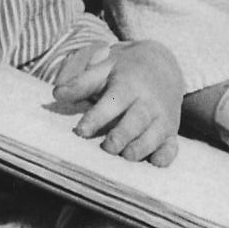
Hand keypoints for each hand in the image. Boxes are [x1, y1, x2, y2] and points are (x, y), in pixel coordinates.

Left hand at [52, 41, 183, 165]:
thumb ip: (81, 83)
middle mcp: (148, 102)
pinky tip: (154, 163)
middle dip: (122, 136)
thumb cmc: (126, 70)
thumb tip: (57, 93)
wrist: (163, 64)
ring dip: (141, 148)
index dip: (97, 117)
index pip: (114, 101)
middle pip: (137, 121)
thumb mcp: (105, 68)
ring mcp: (163, 118)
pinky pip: (172, 147)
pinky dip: (165, 157)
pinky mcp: (171, 132)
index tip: (81, 130)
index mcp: (130, 85)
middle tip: (107, 148)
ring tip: (125, 156)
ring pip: (154, 136)